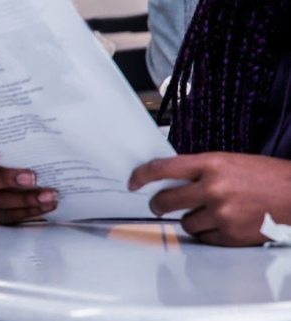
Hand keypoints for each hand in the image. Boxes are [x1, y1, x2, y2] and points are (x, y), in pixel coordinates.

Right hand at [0, 142, 56, 224]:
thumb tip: (46, 127)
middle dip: (7, 178)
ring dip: (25, 198)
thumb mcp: (22, 145)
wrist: (35, 180)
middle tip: (31, 177)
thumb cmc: (26, 157)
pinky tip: (47, 205)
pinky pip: (10, 216)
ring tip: (48, 194)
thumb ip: (26, 139)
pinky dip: (30, 211)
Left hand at [129, 152, 290, 245]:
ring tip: (207, 213)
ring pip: (186, 223)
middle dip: (159, 204)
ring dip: (190, 220)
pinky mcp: (232, 235)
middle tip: (158, 205)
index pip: (162, 168)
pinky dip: (208, 233)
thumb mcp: (229, 162)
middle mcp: (213, 189)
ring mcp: (222, 214)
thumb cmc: (267, 176)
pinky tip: (220, 224)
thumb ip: (201, 170)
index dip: (141, 176)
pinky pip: (204, 238)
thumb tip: (173, 179)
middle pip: (167, 200)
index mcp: (211, 164)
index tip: (133, 182)